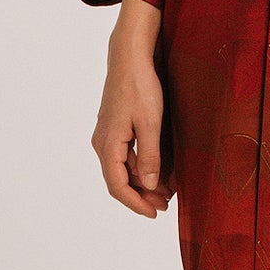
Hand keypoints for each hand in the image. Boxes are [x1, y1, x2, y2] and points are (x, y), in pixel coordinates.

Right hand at [91, 0, 173, 216]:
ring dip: (143, 181)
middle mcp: (103, 142)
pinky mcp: (116, 126)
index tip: (154, 213)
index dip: (136, 203)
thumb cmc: (139, 86)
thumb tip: (149, 184)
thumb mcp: (150, 123)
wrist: (129, 57)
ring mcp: (108, 134)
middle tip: (166, 205)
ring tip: (166, 191)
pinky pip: (125, 154)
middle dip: (142, 195)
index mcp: (108, 145)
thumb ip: (149, 156)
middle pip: (119, 179)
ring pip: (123, 167)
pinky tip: (158, 168)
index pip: (117, 186)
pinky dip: (141, 165)